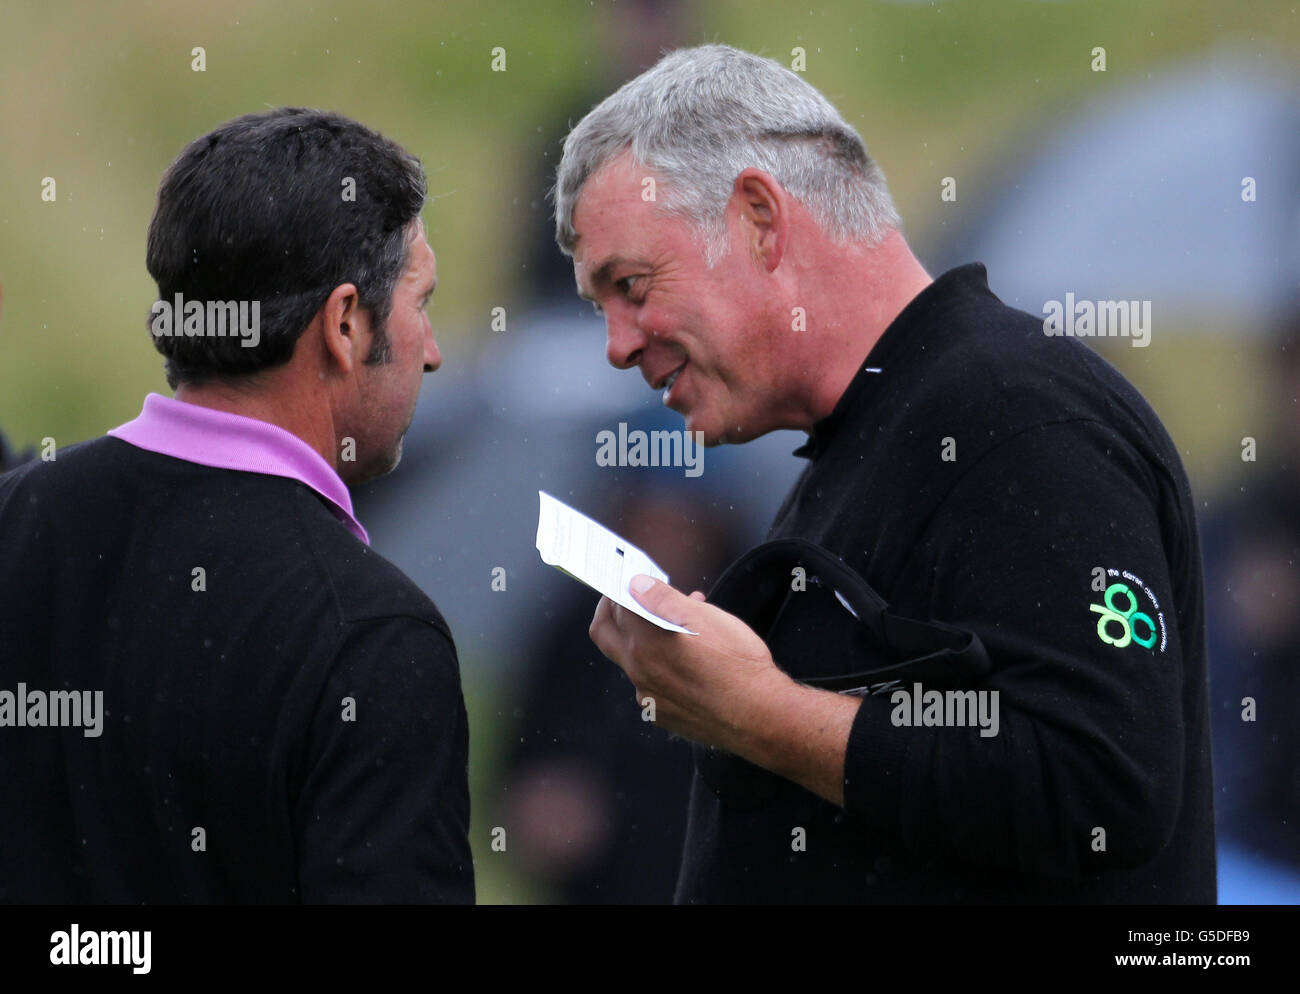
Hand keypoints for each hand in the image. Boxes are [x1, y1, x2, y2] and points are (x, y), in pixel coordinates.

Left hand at [588, 574, 792, 756]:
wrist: (759, 715)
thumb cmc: (737, 663)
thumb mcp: (705, 618)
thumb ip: (664, 600)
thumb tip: (636, 584)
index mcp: (645, 643)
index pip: (615, 609)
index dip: (622, 590)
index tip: (630, 583)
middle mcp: (639, 672)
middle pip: (605, 635)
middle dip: (612, 612)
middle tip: (628, 599)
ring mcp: (648, 697)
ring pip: (632, 660)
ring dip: (645, 640)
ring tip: (681, 627)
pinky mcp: (662, 715)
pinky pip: (650, 685)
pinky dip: (661, 667)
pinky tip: (689, 661)